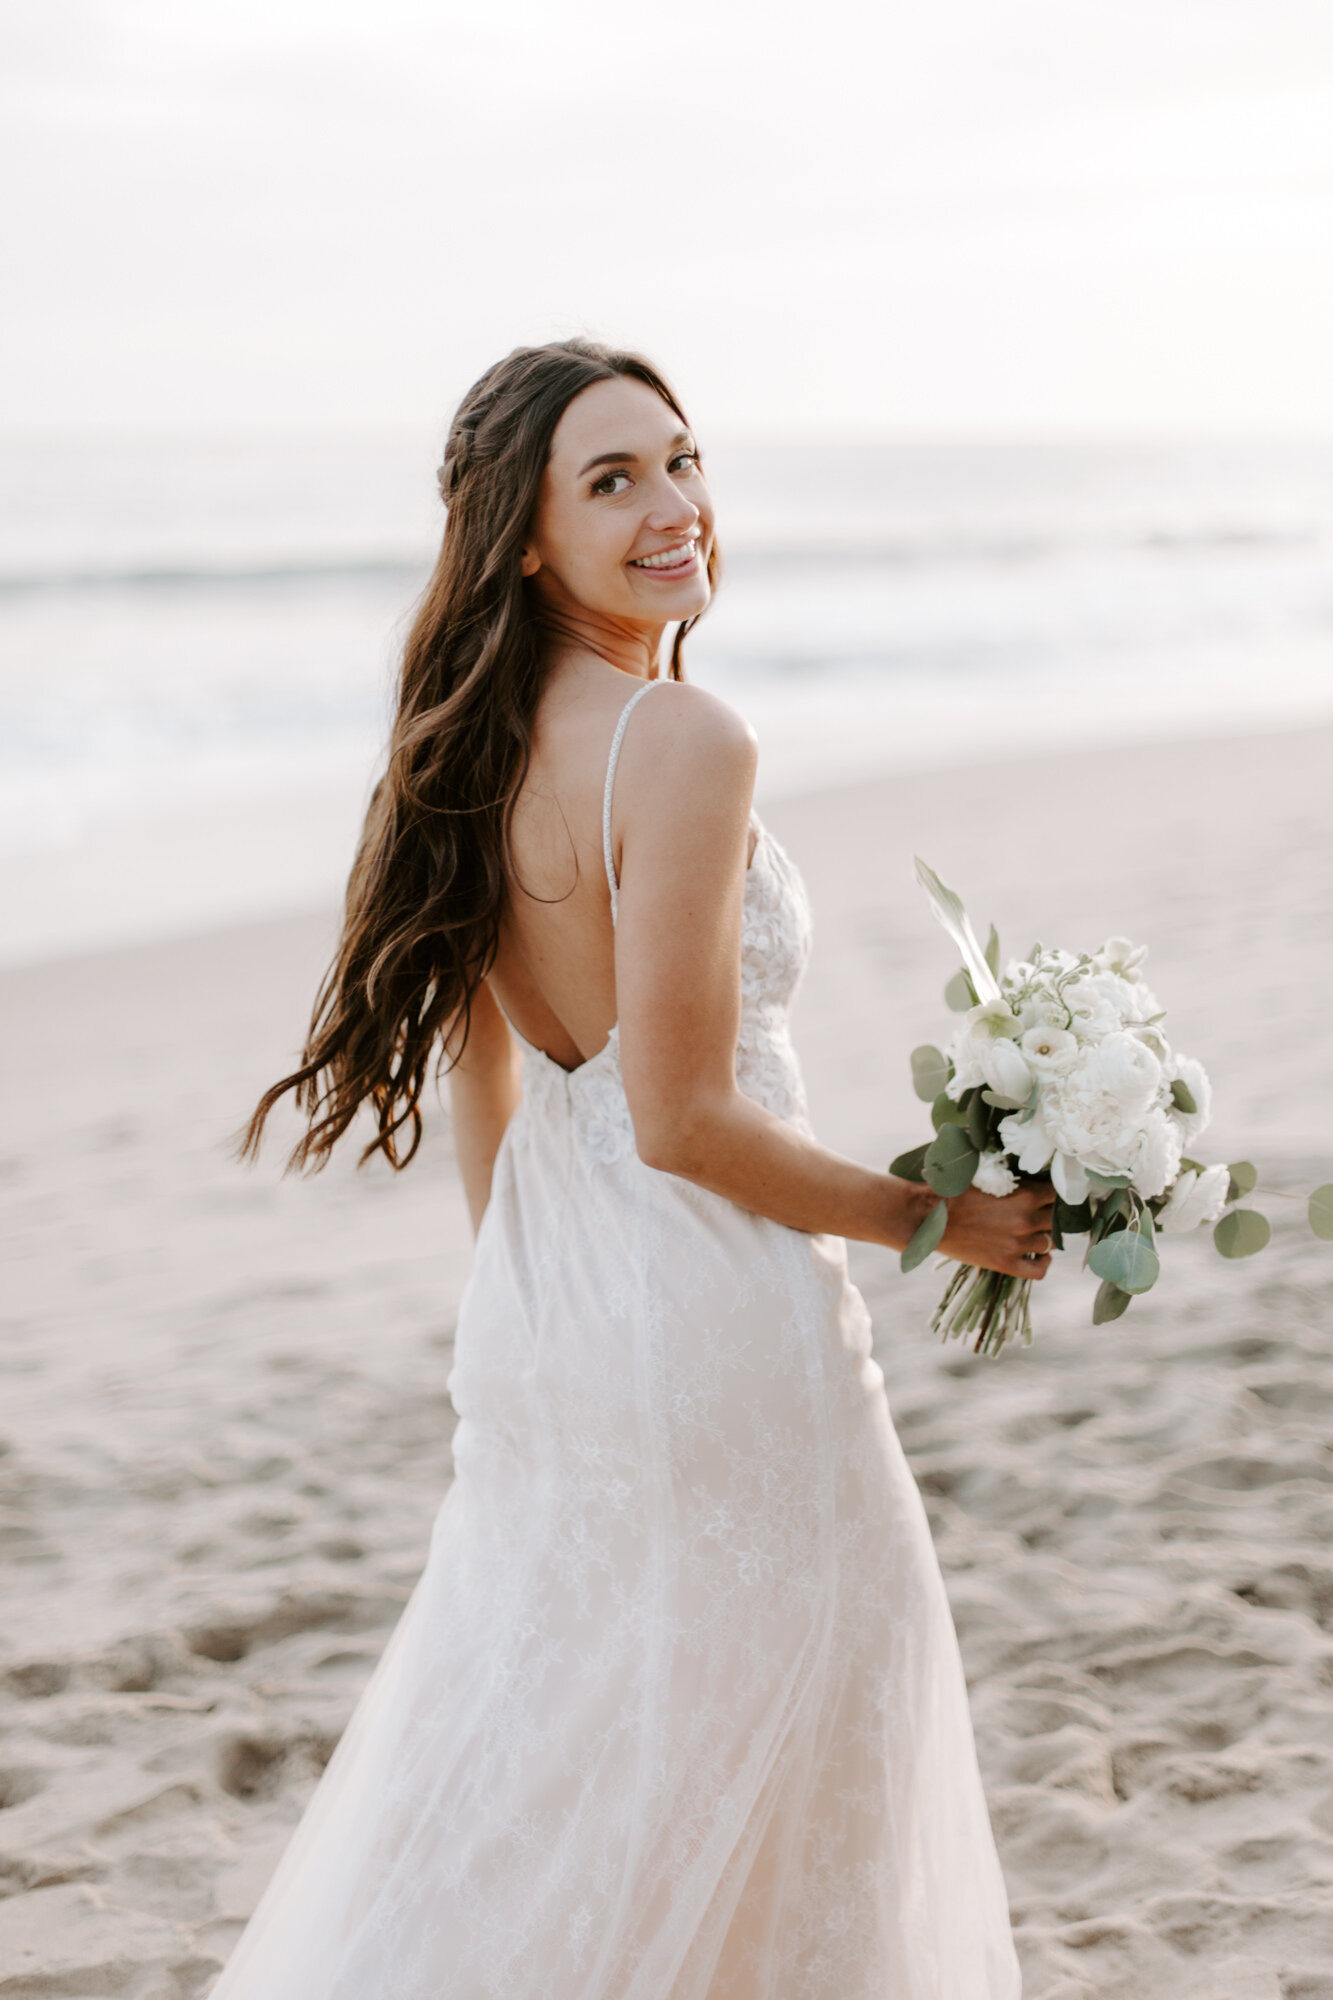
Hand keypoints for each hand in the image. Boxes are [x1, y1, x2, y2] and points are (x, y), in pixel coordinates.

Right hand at [931, 1179, 1054, 1279]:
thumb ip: (1013, 1180)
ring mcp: (1017, 1244)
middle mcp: (1026, 1220)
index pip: (1057, 1195)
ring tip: (1034, 1233)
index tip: (1047, 1196)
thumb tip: (1028, 1179)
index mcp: (1025, 1195)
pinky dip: (1043, 1264)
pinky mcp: (1006, 1263)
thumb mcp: (988, 1177)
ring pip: (1050, 1243)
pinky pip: (1039, 1270)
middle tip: (1041, 1214)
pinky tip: (1039, 1256)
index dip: (1053, 1195)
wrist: (929, 1216)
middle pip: (1056, 1219)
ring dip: (1043, 1236)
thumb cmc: (955, 1191)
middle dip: (1050, 1215)